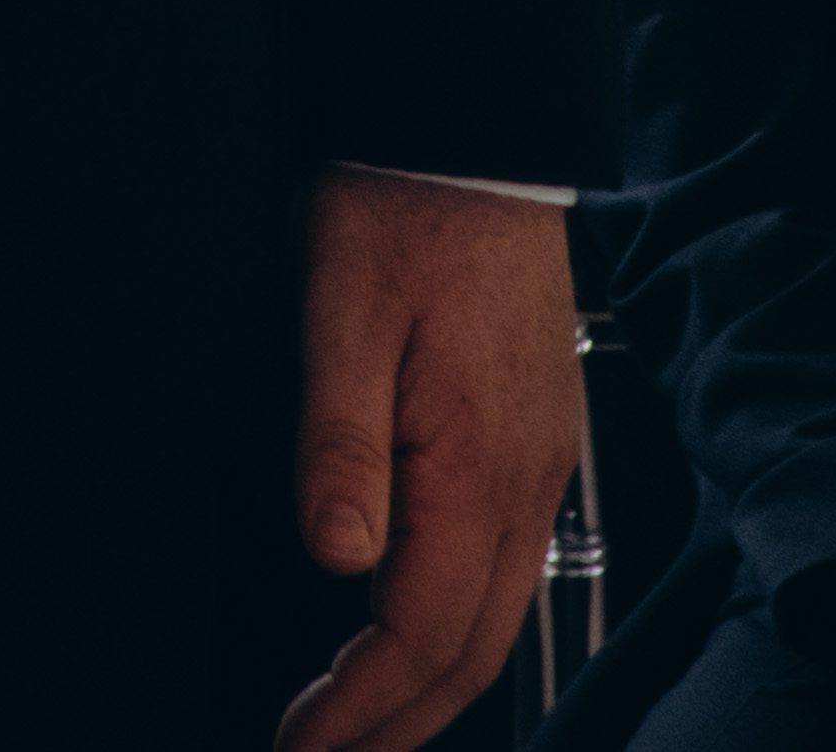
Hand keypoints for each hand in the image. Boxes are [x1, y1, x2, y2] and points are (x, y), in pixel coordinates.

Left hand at [270, 172, 585, 751]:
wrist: (470, 144)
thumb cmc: (401, 213)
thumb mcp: (342, 316)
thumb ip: (341, 443)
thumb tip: (338, 558)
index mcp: (478, 466)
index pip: (422, 631)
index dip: (360, 706)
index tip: (299, 746)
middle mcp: (524, 484)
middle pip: (471, 651)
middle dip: (396, 725)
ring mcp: (535, 469)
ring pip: (493, 619)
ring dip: (425, 688)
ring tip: (355, 728)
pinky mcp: (527, 446)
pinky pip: (501, 572)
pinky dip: (452, 631)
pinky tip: (405, 637)